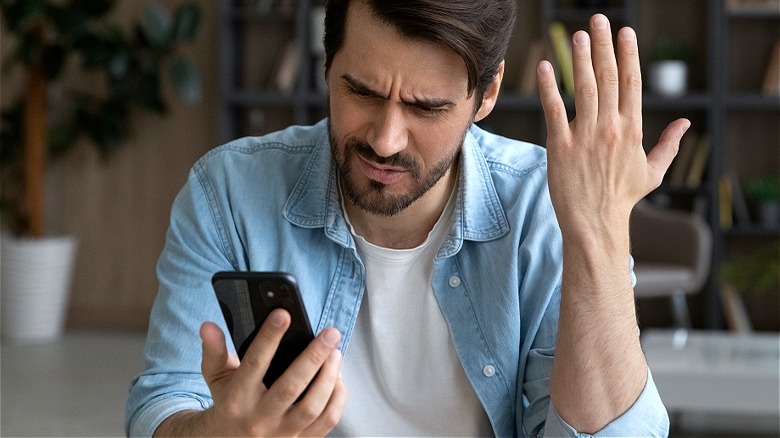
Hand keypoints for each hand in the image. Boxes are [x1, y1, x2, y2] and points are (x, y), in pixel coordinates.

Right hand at [198, 309, 345, 436]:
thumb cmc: (228, 402)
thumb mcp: (216, 377)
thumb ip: (213, 351)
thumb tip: (208, 326)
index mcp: (236, 399)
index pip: (254, 364)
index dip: (269, 337)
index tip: (283, 314)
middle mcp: (259, 419)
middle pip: (291, 386)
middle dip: (314, 356)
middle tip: (331, 333)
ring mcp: (281, 434)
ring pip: (312, 407)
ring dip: (328, 377)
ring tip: (335, 353)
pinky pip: (326, 422)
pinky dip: (337, 398)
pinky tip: (338, 378)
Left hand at [537, 14, 690, 239]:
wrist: (595, 223)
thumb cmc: (622, 198)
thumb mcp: (652, 172)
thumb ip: (669, 145)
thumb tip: (686, 123)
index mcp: (632, 130)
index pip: (632, 83)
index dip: (628, 55)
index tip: (625, 32)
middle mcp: (611, 128)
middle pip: (608, 78)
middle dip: (604, 46)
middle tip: (598, 20)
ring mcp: (585, 137)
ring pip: (584, 89)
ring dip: (580, 59)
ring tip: (578, 35)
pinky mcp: (560, 147)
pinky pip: (554, 111)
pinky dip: (549, 88)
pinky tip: (546, 67)